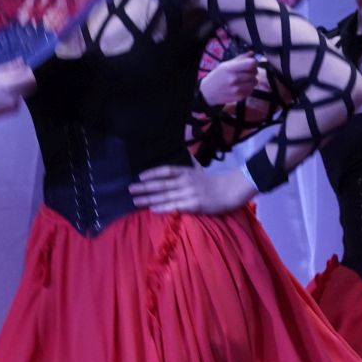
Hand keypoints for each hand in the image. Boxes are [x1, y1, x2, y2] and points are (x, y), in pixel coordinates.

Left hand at [132, 164, 257, 214]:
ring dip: (149, 198)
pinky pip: (175, 206)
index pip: (167, 171)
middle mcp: (186, 181)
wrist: (231, 192)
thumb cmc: (215, 182)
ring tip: (136, 201)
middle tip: (130, 189)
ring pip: (165, 196)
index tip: (140, 176)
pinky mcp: (194, 205)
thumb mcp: (201, 169)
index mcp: (188, 172)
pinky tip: (153, 209)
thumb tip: (185, 151)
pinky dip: (163, 207)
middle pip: (162, 184)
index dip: (153, 173)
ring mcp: (189, 193)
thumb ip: (191, 163)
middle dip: (145, 187)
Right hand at [199, 51, 267, 108]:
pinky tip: (241, 86)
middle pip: (254, 72)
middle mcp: (234, 79)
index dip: (253, 62)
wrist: (209, 92)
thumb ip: (240, 59)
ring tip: (243, 79)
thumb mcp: (225, 64)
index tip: (251, 63)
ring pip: (255, 81)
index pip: (251, 63)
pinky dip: (248, 87)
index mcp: (230, 68)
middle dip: (252, 71)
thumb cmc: (218, 76)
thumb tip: (252, 54)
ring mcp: (237, 89)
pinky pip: (251, 89)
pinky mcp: (240, 97)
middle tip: (245, 72)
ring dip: (251, 80)